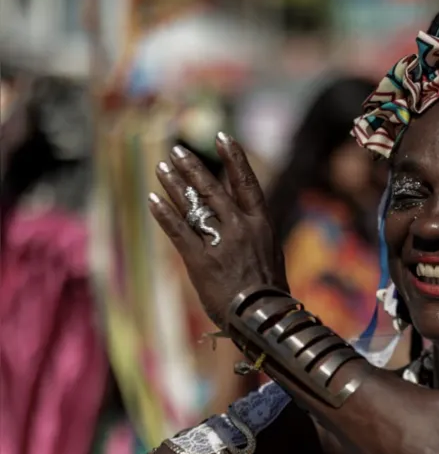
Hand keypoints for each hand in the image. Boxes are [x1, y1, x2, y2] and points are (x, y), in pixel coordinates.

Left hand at [149, 133, 287, 326]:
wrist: (263, 317)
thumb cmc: (269, 292)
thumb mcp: (271, 255)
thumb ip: (255, 234)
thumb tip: (243, 220)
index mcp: (262, 224)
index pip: (246, 182)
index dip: (235, 158)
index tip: (223, 137)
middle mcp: (241, 227)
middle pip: (213, 189)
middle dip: (193, 167)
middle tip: (177, 151)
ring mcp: (220, 242)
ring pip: (194, 205)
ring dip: (175, 184)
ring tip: (161, 167)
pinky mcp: (200, 260)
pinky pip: (179, 231)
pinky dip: (164, 214)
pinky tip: (152, 199)